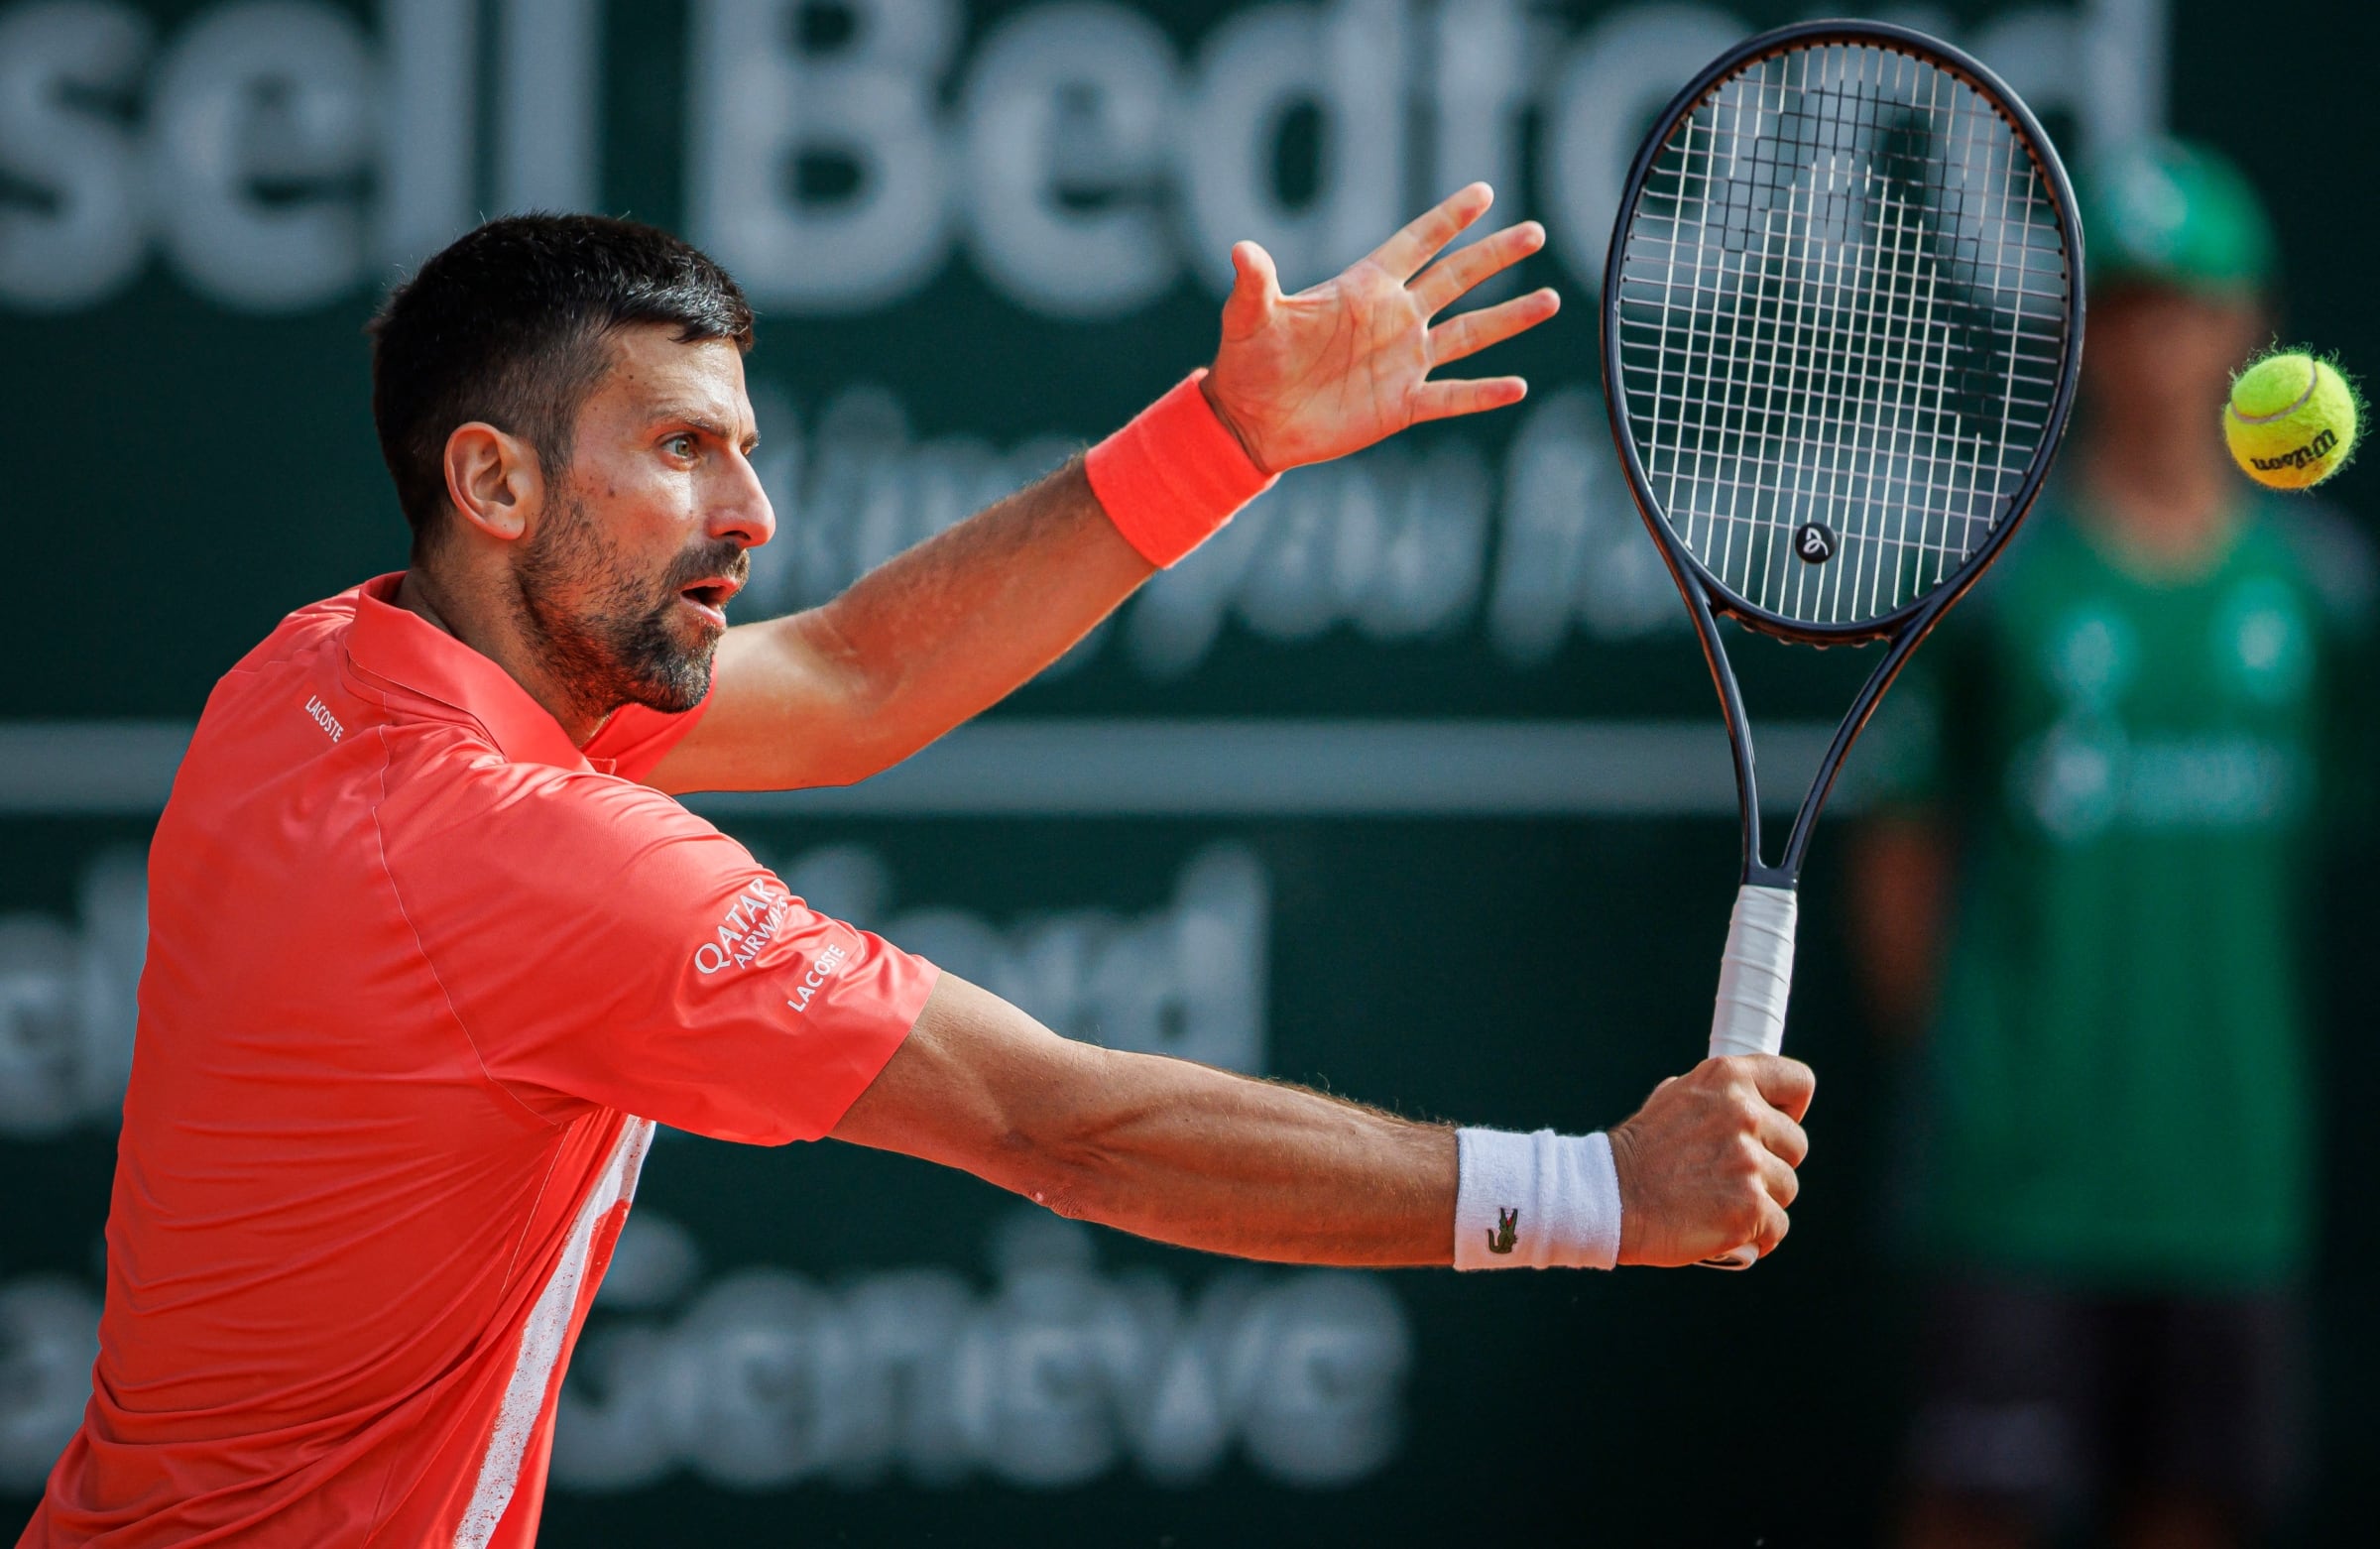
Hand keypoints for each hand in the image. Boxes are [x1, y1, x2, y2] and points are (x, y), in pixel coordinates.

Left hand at [1200, 183, 1560, 474]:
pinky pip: (1451, 396)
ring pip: (1468, 334)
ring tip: (1550, 300)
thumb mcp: (1249, 317)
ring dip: (1508, 319)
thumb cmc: (1247, 361)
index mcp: (1363, 289)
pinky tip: (1516, 387)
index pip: (1414, 244)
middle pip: (1455, 278)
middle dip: (1495, 255)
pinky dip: (1482, 393)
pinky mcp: (1401, 405)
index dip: (1447, 219)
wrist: (1250, 421)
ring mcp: (1402, 362)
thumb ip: (1255, 282)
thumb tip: (1241, 249)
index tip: (1484, 192)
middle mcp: (1393, 319)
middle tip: (1535, 232)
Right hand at [1606, 1056, 1814, 1267]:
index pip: (1798, 1081)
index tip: (1776, 1126)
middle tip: (1730, 1175)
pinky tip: (1727, 1230)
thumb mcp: (1674, 1097)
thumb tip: (1745, 1099)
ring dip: (1762, 1200)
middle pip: (1796, 1145)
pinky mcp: (1750, 1207)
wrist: (1609, 1197)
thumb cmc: (1640, 1152)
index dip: (1791, 1108)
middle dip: (1771, 1163)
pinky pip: (1777, 1226)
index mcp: (1728, 1078)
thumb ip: (1718, 1096)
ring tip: (1720, 1202)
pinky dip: (1756, 1235)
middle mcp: (1744, 1114)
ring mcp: (1749, 1162)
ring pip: (1787, 1188)